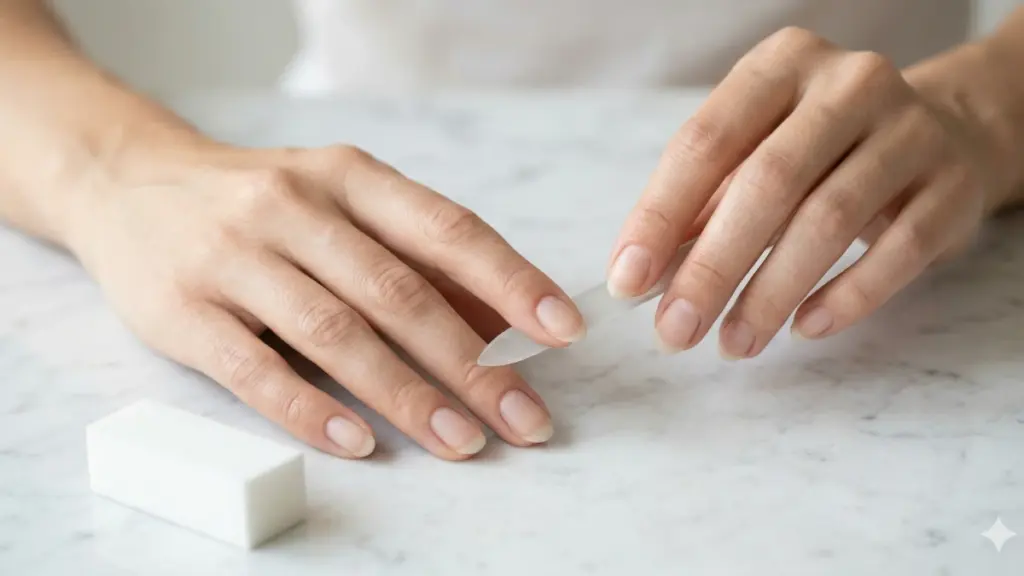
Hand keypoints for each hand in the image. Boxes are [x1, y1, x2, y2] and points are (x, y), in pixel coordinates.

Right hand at [65, 142, 584, 459]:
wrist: (128, 183)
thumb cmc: (259, 201)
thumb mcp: (337, 200)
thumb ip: (410, 254)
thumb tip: (499, 320)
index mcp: (348, 175)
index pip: (446, 228)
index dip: (510, 281)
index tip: (561, 330)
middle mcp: (293, 207)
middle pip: (399, 292)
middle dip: (473, 363)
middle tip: (525, 417)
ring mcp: (233, 257)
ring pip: (336, 333)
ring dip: (408, 395)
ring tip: (463, 441)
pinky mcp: (182, 310)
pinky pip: (254, 369)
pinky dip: (312, 410)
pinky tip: (360, 443)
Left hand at [608, 27, 997, 357]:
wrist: (948, 131)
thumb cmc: (822, 150)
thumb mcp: (756, 153)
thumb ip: (700, 206)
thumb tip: (641, 276)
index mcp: (780, 66)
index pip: (705, 142)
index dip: (660, 215)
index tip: (627, 282)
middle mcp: (847, 85)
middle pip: (766, 183)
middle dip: (711, 267)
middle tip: (674, 331)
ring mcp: (910, 130)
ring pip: (829, 220)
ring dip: (770, 293)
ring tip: (733, 343)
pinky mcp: (953, 184)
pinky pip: (898, 250)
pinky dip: (848, 295)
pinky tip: (805, 327)